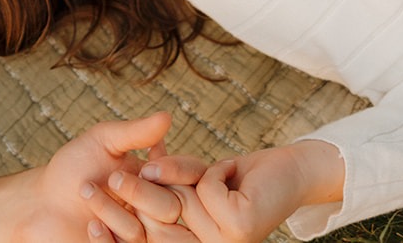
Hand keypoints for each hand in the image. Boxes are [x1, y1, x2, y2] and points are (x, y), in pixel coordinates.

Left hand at [13, 113, 177, 242]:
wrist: (44, 201)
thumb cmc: (75, 166)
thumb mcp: (103, 141)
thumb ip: (135, 132)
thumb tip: (167, 115)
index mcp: (158, 180)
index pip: (187, 178)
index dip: (172, 171)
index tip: (145, 165)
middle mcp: (155, 210)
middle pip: (170, 209)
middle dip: (138, 192)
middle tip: (112, 178)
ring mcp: (140, 235)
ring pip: (143, 232)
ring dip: (111, 211)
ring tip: (86, 192)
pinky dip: (105, 238)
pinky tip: (91, 225)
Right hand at [131, 142, 344, 242]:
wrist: (287, 171)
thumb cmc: (237, 177)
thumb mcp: (192, 178)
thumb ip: (168, 180)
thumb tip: (147, 171)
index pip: (148, 232)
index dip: (130, 207)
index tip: (115, 187)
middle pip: (159, 214)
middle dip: (151, 185)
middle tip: (150, 174)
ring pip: (183, 197)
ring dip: (197, 172)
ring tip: (220, 174)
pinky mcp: (239, 226)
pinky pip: (207, 189)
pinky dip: (216, 170)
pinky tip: (232, 172)